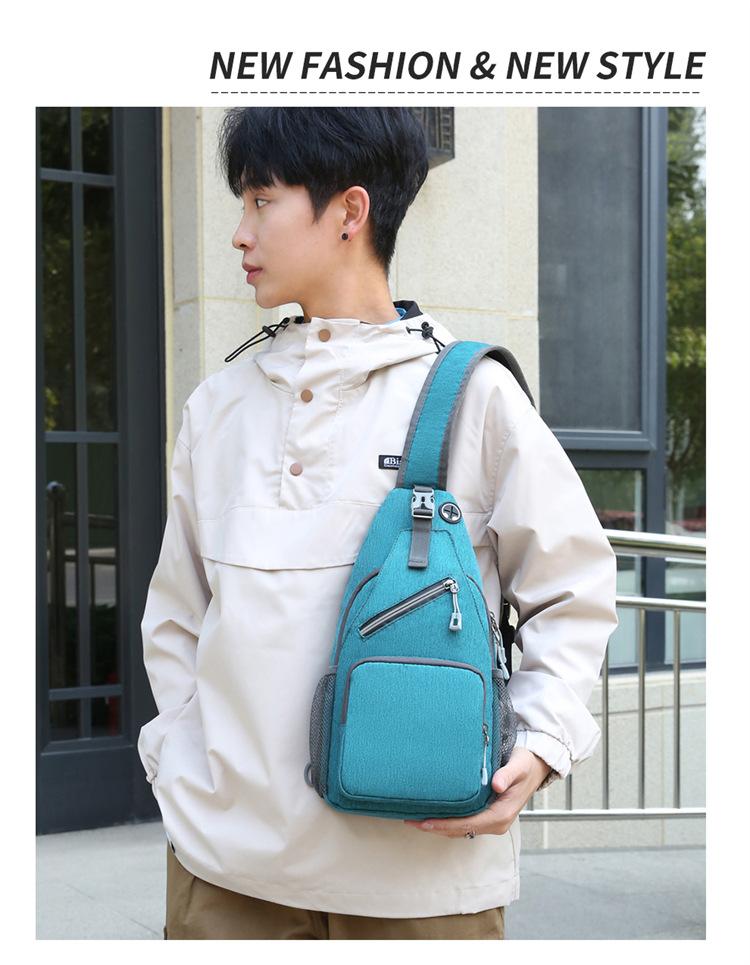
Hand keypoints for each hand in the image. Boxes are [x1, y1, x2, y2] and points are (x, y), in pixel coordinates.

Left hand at [403, 747, 552, 837]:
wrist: (535, 767)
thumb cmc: (525, 764)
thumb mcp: (519, 765)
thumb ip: (507, 774)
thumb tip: (497, 784)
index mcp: (501, 815)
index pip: (468, 824)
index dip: (445, 824)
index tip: (425, 822)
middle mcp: (496, 823)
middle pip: (460, 830)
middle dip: (435, 827)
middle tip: (410, 820)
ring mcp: (492, 822)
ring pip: (460, 829)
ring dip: (439, 826)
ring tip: (415, 818)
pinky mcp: (488, 816)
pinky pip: (464, 824)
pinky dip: (447, 822)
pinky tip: (433, 814)